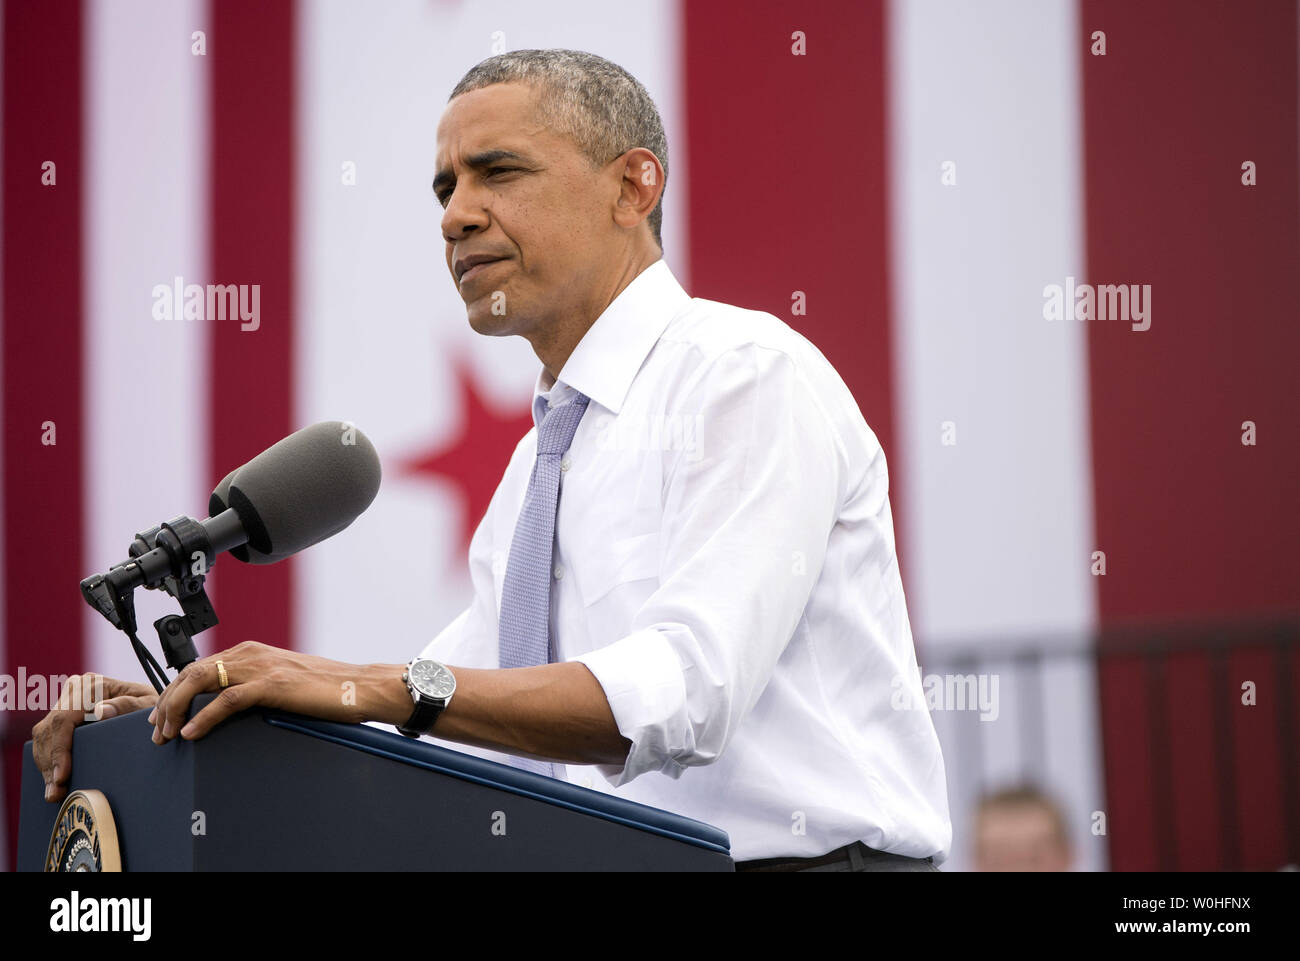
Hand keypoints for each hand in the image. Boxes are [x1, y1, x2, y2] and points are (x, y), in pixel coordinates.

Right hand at [32, 673, 156, 802]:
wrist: (151, 703)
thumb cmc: (152, 705)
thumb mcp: (148, 704)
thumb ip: (128, 706)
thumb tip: (99, 712)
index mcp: (92, 686)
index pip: (64, 718)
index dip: (59, 748)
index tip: (62, 775)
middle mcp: (75, 690)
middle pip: (50, 729)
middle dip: (50, 763)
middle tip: (56, 792)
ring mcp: (66, 702)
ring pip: (44, 736)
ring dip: (46, 765)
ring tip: (54, 792)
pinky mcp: (63, 715)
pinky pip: (46, 739)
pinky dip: (48, 761)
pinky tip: (53, 780)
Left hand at [148, 641, 393, 743]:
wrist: (358, 686)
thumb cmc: (326, 688)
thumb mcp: (283, 680)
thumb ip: (256, 684)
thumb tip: (230, 704)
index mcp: (252, 651)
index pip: (198, 666)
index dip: (174, 691)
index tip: (163, 716)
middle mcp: (251, 653)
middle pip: (191, 672)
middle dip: (167, 701)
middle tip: (157, 730)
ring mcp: (261, 667)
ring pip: (201, 681)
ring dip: (177, 708)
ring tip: (166, 733)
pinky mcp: (272, 684)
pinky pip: (227, 700)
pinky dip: (204, 716)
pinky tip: (191, 732)